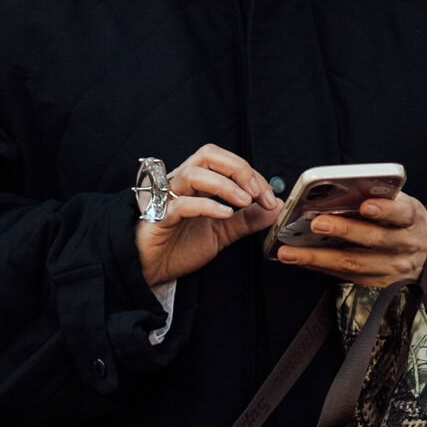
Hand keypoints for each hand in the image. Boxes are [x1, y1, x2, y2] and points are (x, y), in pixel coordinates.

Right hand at [135, 144, 280, 286]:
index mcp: (196, 184)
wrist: (151, 271)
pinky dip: (206, 205)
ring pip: (193, 174)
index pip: (225, 163)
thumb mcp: (221, 233)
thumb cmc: (179, 248)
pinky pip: (181, 204)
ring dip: (224, 184)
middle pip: (207, 156)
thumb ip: (246, 220)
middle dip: (238, 169)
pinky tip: (226, 214)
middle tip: (258, 193)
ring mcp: (167, 199)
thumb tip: (275, 207)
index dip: (251, 175)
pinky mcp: (158, 218)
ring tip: (244, 202)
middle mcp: (181, 184)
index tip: (270, 198)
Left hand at [275, 189, 426, 289]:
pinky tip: (299, 259)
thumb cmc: (404, 223)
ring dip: (318, 257)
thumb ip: (382, 198)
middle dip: (343, 231)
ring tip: (290, 251)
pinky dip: (320, 267)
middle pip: (373, 240)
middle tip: (316, 224)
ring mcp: (392, 269)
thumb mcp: (403, 206)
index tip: (365, 205)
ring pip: (353, 263)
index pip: (402, 213)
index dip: (384, 210)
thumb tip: (342, 189)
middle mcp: (405, 246)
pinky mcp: (378, 285)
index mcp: (413, 220)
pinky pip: (346, 276)